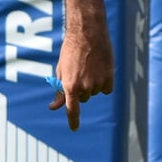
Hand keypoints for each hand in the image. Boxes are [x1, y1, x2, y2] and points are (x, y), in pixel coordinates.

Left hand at [48, 12, 114, 131]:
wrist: (88, 32)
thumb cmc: (71, 50)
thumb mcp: (62, 70)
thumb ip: (59, 90)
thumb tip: (52, 107)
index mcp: (69, 86)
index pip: (71, 110)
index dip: (73, 120)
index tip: (74, 128)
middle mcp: (84, 87)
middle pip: (84, 98)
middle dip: (81, 89)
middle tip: (80, 72)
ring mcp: (97, 83)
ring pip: (95, 92)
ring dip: (93, 84)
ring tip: (90, 66)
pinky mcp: (109, 78)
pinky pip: (106, 88)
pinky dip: (104, 82)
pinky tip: (100, 68)